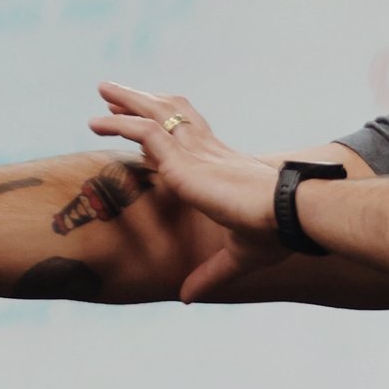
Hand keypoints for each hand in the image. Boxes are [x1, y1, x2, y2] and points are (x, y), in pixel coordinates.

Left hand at [90, 86, 292, 302]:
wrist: (290, 215)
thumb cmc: (276, 234)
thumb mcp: (237, 258)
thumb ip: (209, 274)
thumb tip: (187, 297)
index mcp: (223, 166)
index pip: (188, 136)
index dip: (163, 127)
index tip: (140, 123)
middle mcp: (207, 152)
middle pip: (172, 114)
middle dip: (143, 102)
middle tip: (115, 96)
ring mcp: (194, 153)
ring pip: (155, 114)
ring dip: (127, 101)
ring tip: (104, 90)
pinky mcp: (183, 161)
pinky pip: (144, 131)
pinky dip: (120, 123)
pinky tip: (98, 122)